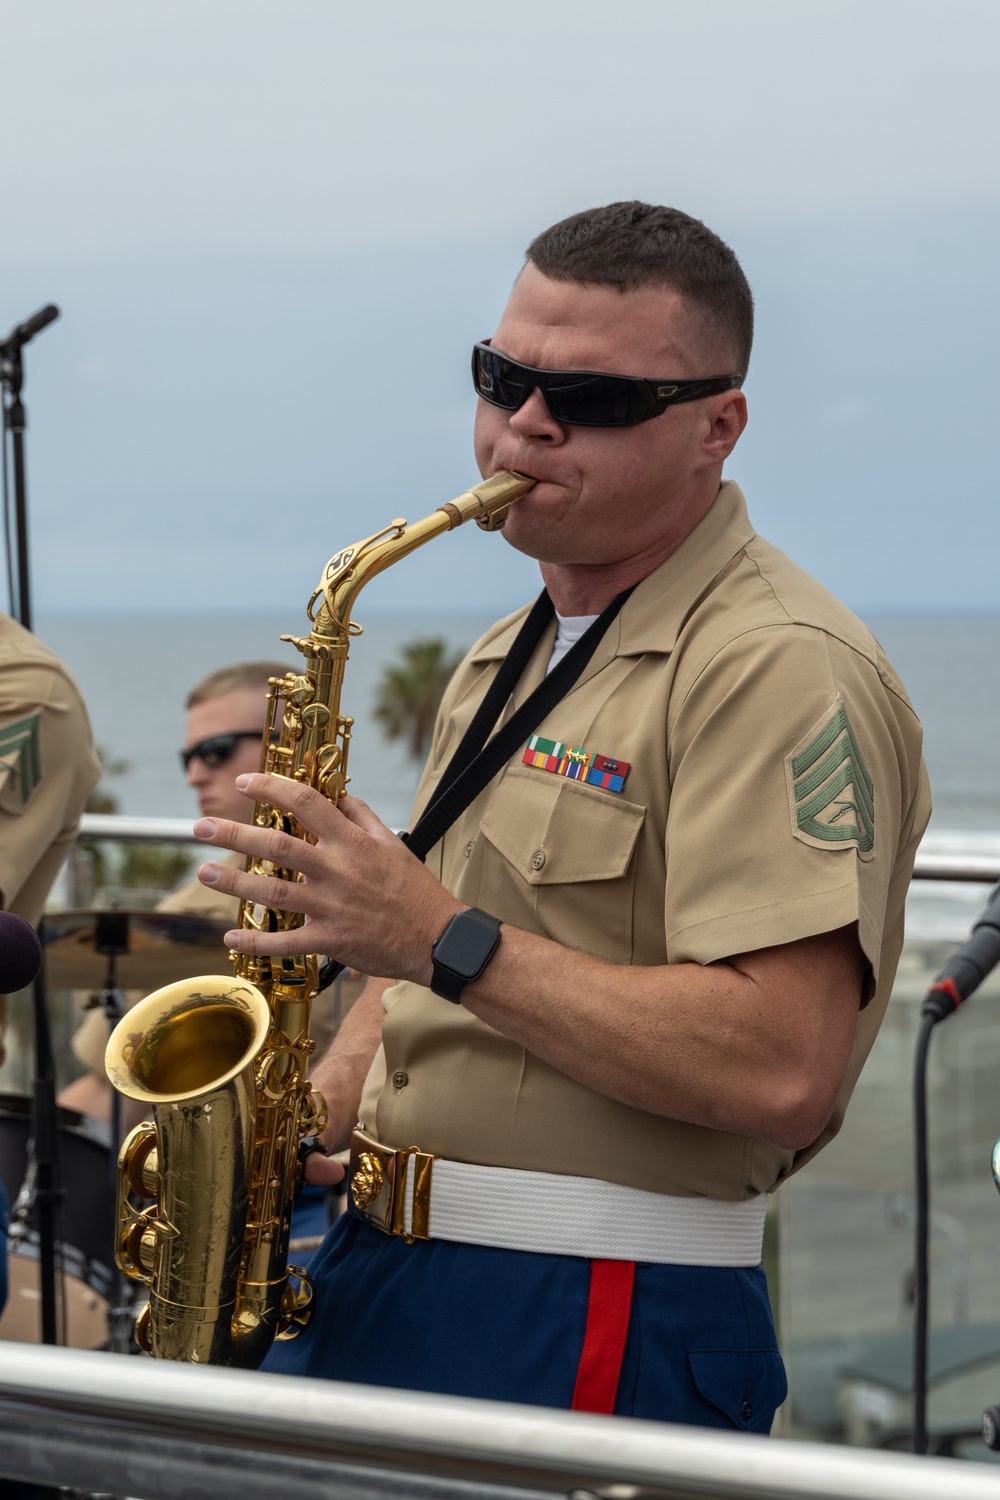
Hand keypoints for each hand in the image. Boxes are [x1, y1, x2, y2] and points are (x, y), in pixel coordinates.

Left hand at [193, 774, 460, 983]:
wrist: (436, 938)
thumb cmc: (414, 888)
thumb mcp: (392, 842)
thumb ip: (361, 817)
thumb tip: (336, 795)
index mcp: (352, 842)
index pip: (306, 804)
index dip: (272, 788)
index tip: (245, 782)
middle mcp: (337, 871)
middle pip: (276, 847)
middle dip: (233, 834)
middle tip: (200, 827)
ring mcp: (331, 907)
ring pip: (272, 893)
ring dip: (233, 883)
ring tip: (204, 872)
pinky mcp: (330, 941)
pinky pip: (285, 942)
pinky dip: (256, 942)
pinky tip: (230, 939)